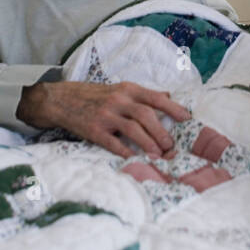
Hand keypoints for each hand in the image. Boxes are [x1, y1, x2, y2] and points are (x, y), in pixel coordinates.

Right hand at [19, 80, 189, 158]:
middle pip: (146, 115)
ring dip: (148, 143)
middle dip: (161, 131)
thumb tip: (169, 97)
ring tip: (158, 154)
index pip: (155, 98)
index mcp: (127, 89)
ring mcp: (105, 115)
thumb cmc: (95, 95)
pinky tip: (135, 159)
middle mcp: (118, 100)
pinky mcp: (94, 130)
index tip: (186, 119)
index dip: (173, 108)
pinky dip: (126, 152)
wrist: (62, 99)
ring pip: (132, 129)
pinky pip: (113, 143)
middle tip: (171, 145)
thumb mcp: (119, 89)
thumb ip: (142, 95)